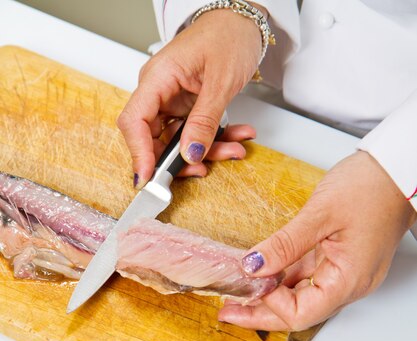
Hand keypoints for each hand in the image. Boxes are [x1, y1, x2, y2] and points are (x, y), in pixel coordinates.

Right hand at [117, 8, 262, 184]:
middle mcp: (159, 93)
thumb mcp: (221, 81)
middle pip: (154, 139)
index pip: (134, 122)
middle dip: (179, 160)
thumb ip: (205, 121)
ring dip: (206, 152)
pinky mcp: (186, 109)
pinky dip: (215, 141)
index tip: (148, 179)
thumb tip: (190, 154)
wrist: (242, 23)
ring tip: (234, 149)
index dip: (138, 153)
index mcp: (157, 78)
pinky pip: (194, 134)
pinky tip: (235, 139)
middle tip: (202, 170)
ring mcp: (172, 102)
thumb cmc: (228, 36)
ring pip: (178, 142)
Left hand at [219, 151, 416, 330]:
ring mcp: (345, 273)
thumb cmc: (373, 187)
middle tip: (228, 310)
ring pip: (301, 296)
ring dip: (270, 297)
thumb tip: (253, 266)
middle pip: (299, 311)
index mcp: (348, 280)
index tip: (245, 287)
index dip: (269, 305)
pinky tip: (263, 275)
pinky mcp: (340, 261)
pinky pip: (308, 278)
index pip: (301, 313)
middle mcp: (349, 284)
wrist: (397, 169)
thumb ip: (284, 245)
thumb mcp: (320, 214)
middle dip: (262, 312)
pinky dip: (284, 279)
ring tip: (239, 294)